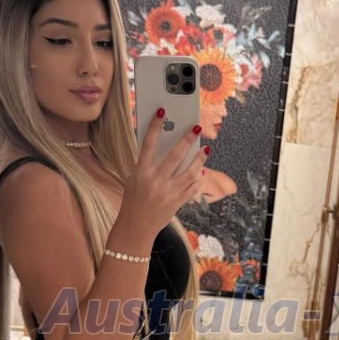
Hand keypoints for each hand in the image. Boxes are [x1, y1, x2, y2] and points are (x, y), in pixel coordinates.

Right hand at [121, 109, 207, 238]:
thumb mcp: (134, 180)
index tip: (161, 111)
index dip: (155, 126)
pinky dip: (198, 178)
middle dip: (187, 139)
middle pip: (175, 155)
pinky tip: (202, 171)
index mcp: (141, 172)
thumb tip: (165, 148)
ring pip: (190, 172)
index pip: (148, 144)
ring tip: (205, 150)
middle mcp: (155, 181)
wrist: (135, 228)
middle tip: (196, 127)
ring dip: (199, 160)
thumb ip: (147, 164)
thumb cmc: (134, 201)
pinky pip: (192, 187)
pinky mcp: (177, 202)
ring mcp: (168, 192)